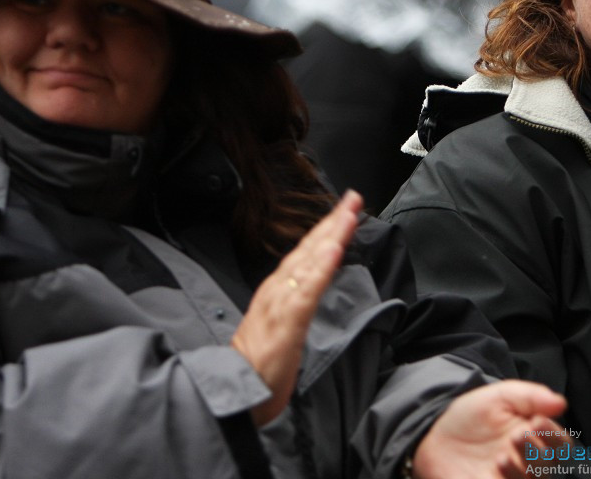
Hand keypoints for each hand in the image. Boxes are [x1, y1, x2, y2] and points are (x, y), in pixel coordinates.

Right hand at [231, 190, 361, 424]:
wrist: (236, 391)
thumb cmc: (260, 365)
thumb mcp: (282, 327)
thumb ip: (294, 304)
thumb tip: (311, 288)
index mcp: (277, 291)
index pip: (305, 253)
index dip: (326, 230)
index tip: (346, 210)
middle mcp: (277, 290)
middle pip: (308, 249)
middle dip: (332, 222)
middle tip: (353, 198)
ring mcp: (280, 303)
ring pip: (309, 263)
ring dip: (330, 237)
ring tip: (348, 216)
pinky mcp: (286, 322)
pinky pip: (307, 291)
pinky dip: (321, 269)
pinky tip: (333, 251)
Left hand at [411, 380, 569, 478]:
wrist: (434, 432)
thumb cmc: (472, 415)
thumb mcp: (500, 396)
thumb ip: (530, 396)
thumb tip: (560, 403)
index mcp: (535, 439)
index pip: (560, 445)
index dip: (554, 436)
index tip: (537, 422)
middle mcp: (526, 464)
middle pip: (548, 469)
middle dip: (537, 454)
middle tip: (518, 436)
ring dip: (520, 472)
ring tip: (501, 457)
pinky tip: (495, 471)